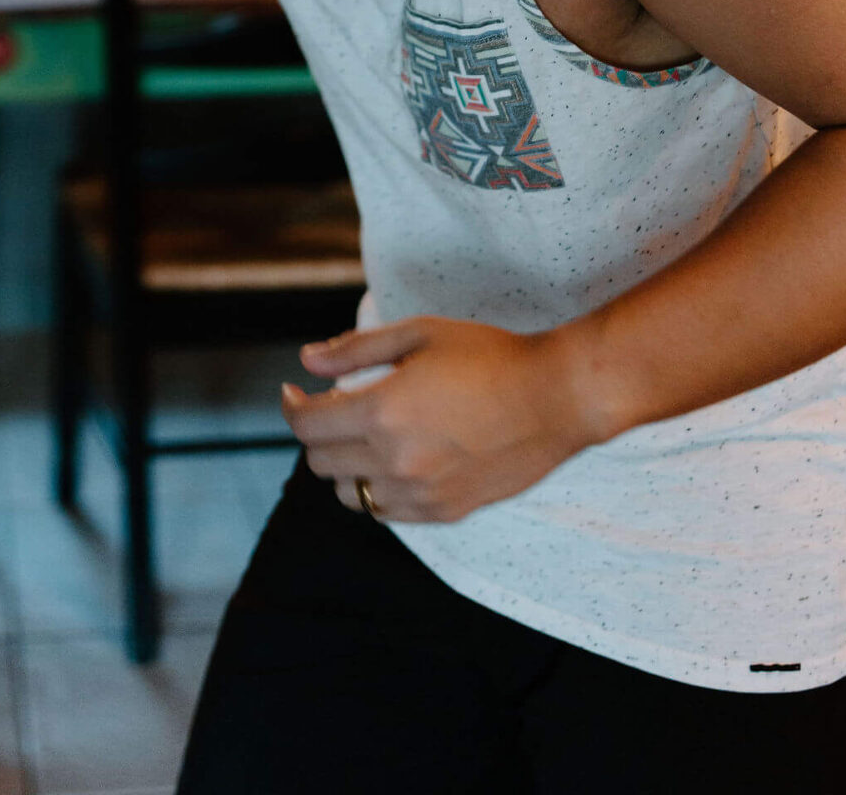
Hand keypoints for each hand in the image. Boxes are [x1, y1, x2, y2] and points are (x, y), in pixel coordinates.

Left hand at [281, 315, 598, 524]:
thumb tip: (307, 360)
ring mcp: (421, 493)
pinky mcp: (445, 511)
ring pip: (350, 495)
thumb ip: (355, 350)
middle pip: (321, 463)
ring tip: (362, 438)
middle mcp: (396, 460)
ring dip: (344, 466)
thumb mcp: (418, 334)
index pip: (308, 427)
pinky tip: (393, 460)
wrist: (553, 398)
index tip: (293, 393)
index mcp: (383, 411)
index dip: (292, 407)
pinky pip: (387, 512)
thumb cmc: (487, 356)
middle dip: (317, 434)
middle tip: (330, 410)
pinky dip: (377, 489)